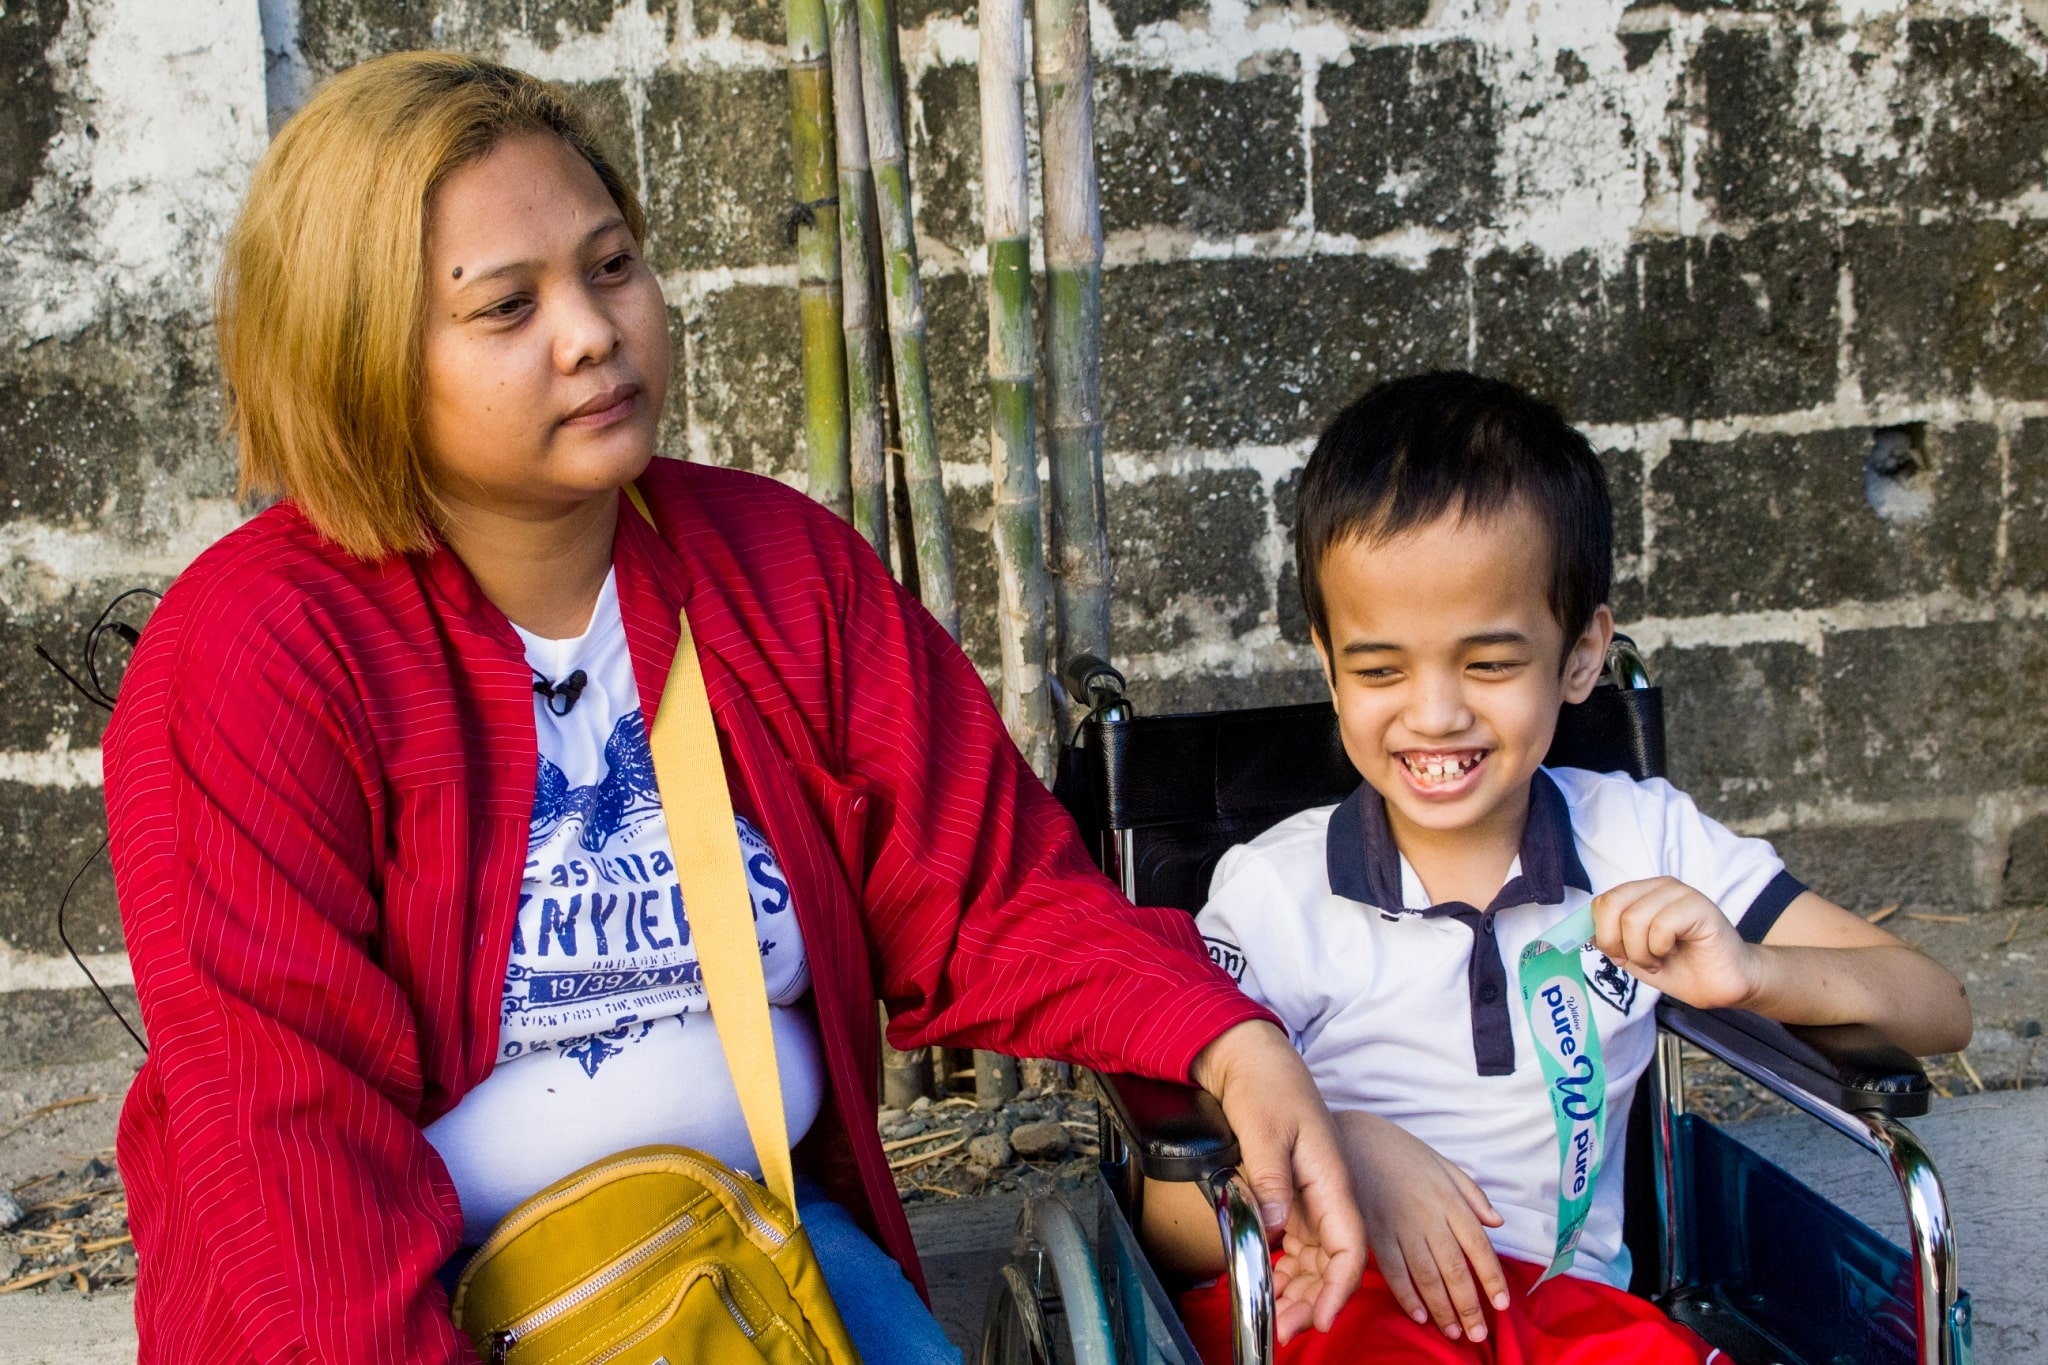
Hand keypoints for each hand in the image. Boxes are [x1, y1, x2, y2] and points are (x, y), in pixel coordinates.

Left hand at [1192, 1021, 1364, 1339]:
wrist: (1254, 1060)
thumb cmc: (1267, 1087)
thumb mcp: (1263, 1130)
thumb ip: (1269, 1179)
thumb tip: (1274, 1224)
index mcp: (1331, 1177)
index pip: (1349, 1244)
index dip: (1340, 1287)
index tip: (1320, 1317)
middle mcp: (1327, 1192)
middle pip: (1333, 1260)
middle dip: (1314, 1300)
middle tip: (1286, 1329)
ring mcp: (1310, 1195)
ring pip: (1315, 1257)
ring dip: (1300, 1289)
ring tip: (1278, 1319)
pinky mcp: (1292, 1195)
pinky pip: (1297, 1242)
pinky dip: (1287, 1268)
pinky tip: (1272, 1286)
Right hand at [1336, 1109, 1509, 1342]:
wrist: (1350, 1136)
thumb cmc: (1397, 1148)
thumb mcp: (1441, 1162)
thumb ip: (1471, 1193)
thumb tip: (1497, 1222)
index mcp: (1449, 1200)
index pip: (1478, 1247)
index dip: (1492, 1279)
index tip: (1502, 1304)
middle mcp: (1428, 1217)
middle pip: (1454, 1269)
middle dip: (1469, 1306)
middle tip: (1478, 1334)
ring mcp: (1399, 1226)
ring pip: (1426, 1276)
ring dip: (1442, 1308)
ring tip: (1453, 1332)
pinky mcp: (1373, 1232)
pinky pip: (1394, 1270)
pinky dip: (1407, 1296)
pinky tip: (1418, 1315)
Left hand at [1589, 877, 1761, 1010]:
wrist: (1720, 985)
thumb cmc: (1680, 967)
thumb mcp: (1634, 955)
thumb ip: (1610, 939)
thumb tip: (1585, 931)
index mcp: (1640, 894)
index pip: (1601, 902)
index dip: (1603, 935)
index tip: (1620, 956)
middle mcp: (1658, 887)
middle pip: (1611, 906)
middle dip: (1616, 943)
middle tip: (1638, 961)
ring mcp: (1679, 893)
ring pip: (1633, 918)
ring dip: (1641, 953)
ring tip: (1659, 960)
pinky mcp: (1699, 905)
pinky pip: (1661, 925)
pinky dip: (1660, 949)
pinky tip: (1673, 954)